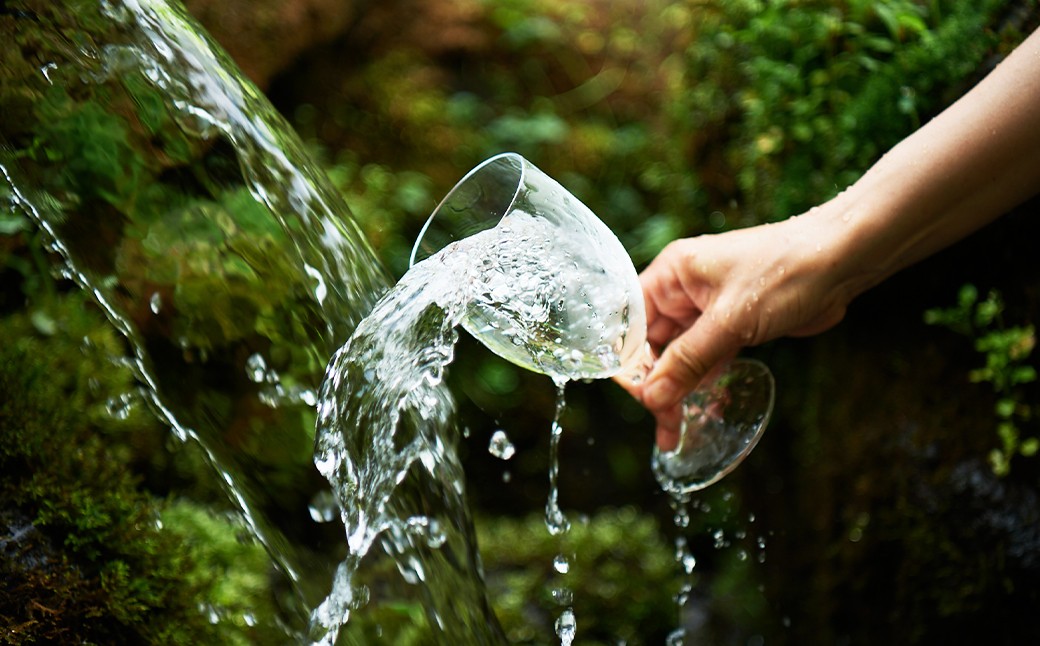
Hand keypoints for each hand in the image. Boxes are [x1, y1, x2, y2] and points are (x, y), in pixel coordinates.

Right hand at [617, 213, 851, 449]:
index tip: (643, 397)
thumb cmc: (785, 273)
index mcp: (672, 274)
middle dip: (655, 385)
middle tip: (665, 425)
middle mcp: (683, 290)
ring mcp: (708, 309)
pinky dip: (704, 384)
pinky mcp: (732, 325)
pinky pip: (706, 359)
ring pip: (680, 356)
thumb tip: (652, 397)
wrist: (842, 261)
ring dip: (679, 391)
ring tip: (676, 433)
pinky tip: (704, 412)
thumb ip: (689, 360)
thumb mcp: (731, 321)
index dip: (631, 361)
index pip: (631, 322)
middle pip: (653, 344)